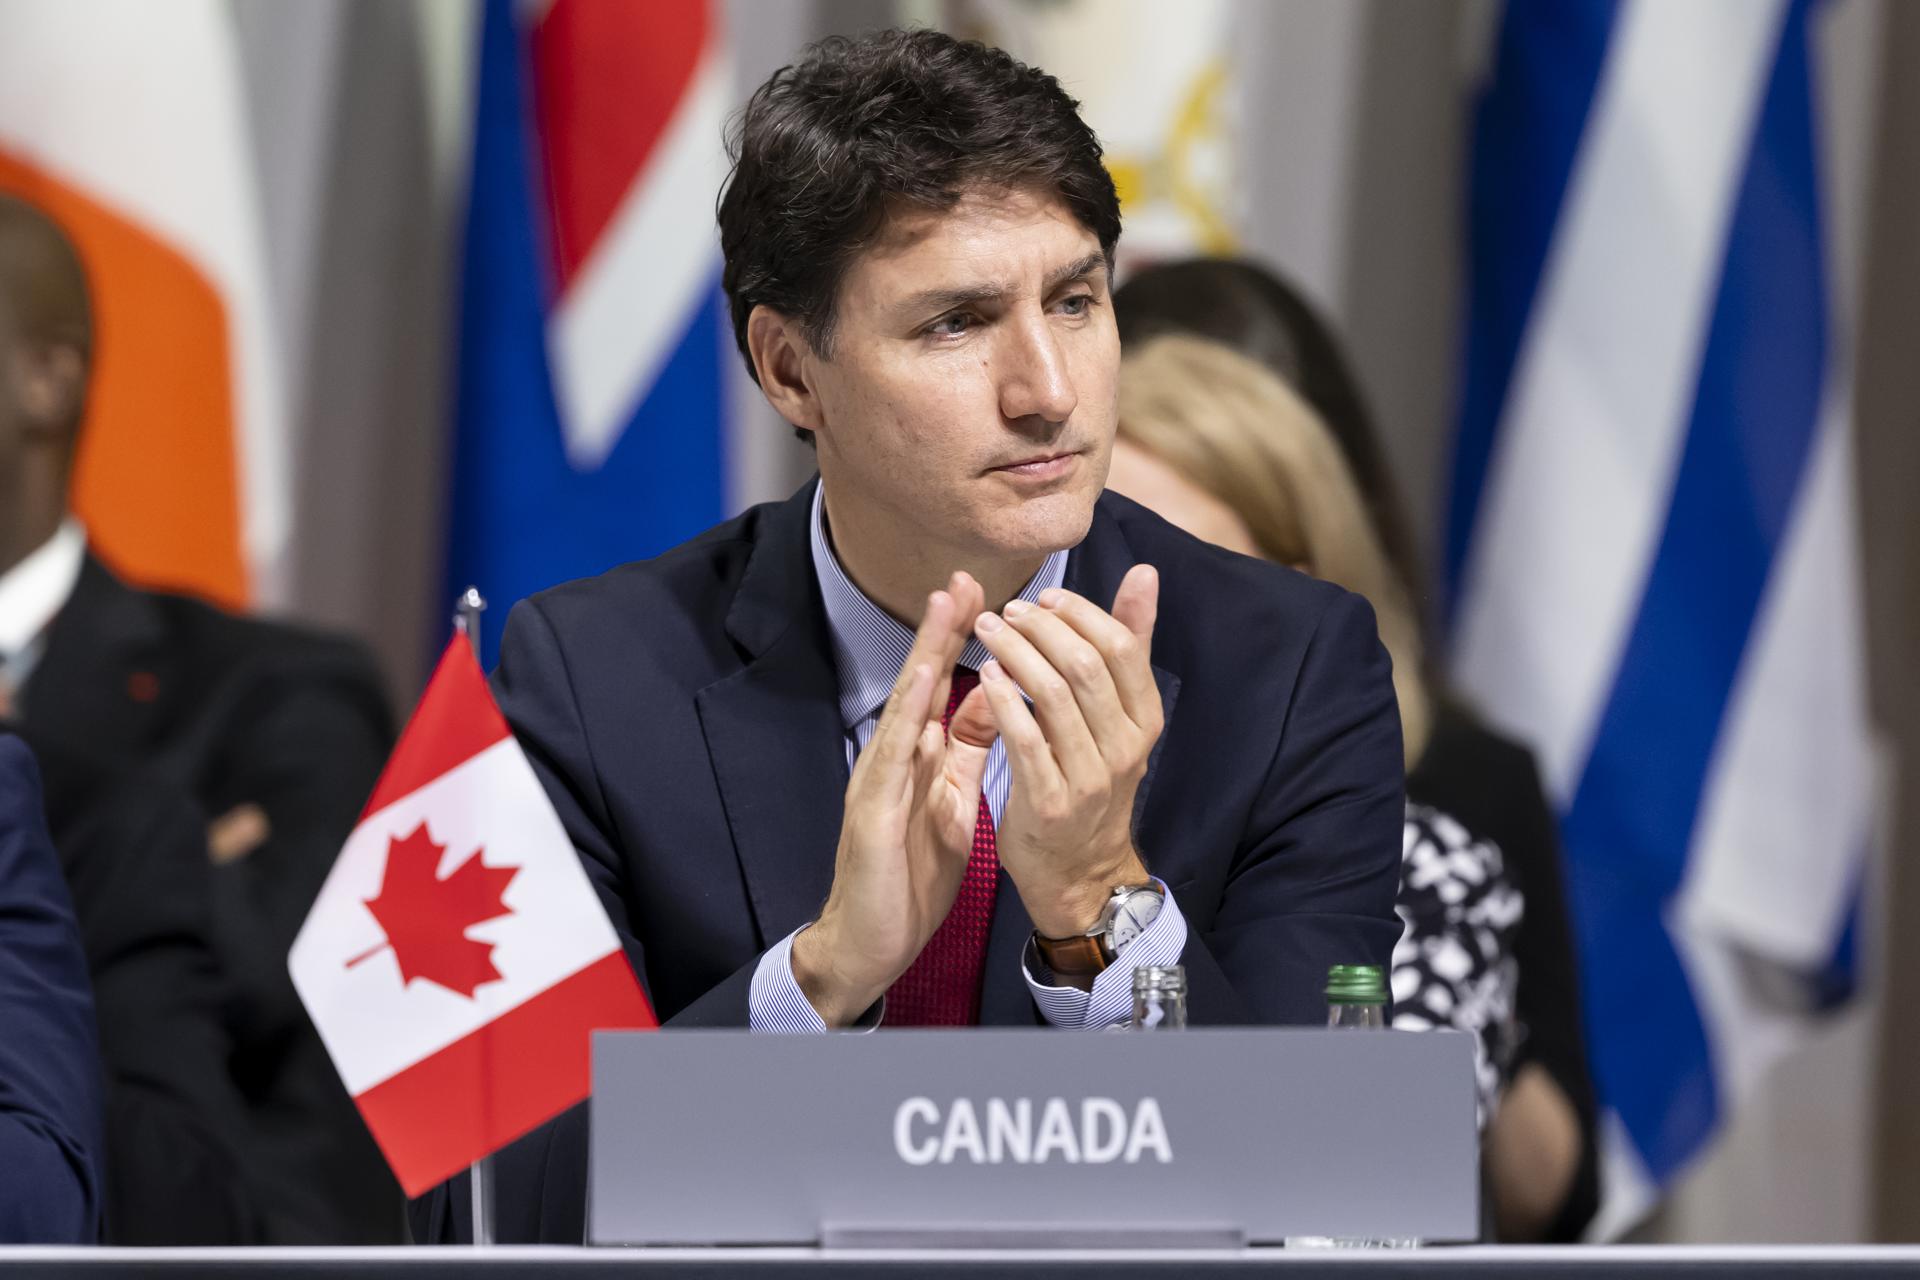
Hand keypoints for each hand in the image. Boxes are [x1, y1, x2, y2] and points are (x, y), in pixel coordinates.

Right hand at [791, 572, 999, 1025]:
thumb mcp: (948, 807)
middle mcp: (891, 759)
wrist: (868, 943)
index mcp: (914, 759)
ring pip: (904, 706)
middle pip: (920, 683)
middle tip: (961, 576)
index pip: (939, 689)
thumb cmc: (906, 879)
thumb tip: (986, 707)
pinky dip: (907, 717)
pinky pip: (892, 758)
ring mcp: (877, 781)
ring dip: (925, 655)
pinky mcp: (871, 812)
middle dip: (941, 629)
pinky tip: (922, 686)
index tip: (982, 594)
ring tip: (944, 607)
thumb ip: (961, 757)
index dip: (958, 642)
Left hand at [971, 564, 1162, 937]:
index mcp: (1146, 720)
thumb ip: (1131, 645)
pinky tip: (983, 676)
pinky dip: (1001, 699)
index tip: (1044, 598)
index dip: (1081, 613)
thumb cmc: (1092, 780)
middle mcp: (1126, 747)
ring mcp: (1090, 778)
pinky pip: (1024, 738)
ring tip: (988, 632)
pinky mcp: (1051, 802)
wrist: (1080, 872)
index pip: (1122, 647)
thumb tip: (1144, 574)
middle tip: (1006, 611)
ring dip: (1014, 653)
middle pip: (1084, 665)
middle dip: (1040, 628)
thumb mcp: (1122, 716)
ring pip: (1051, 695)